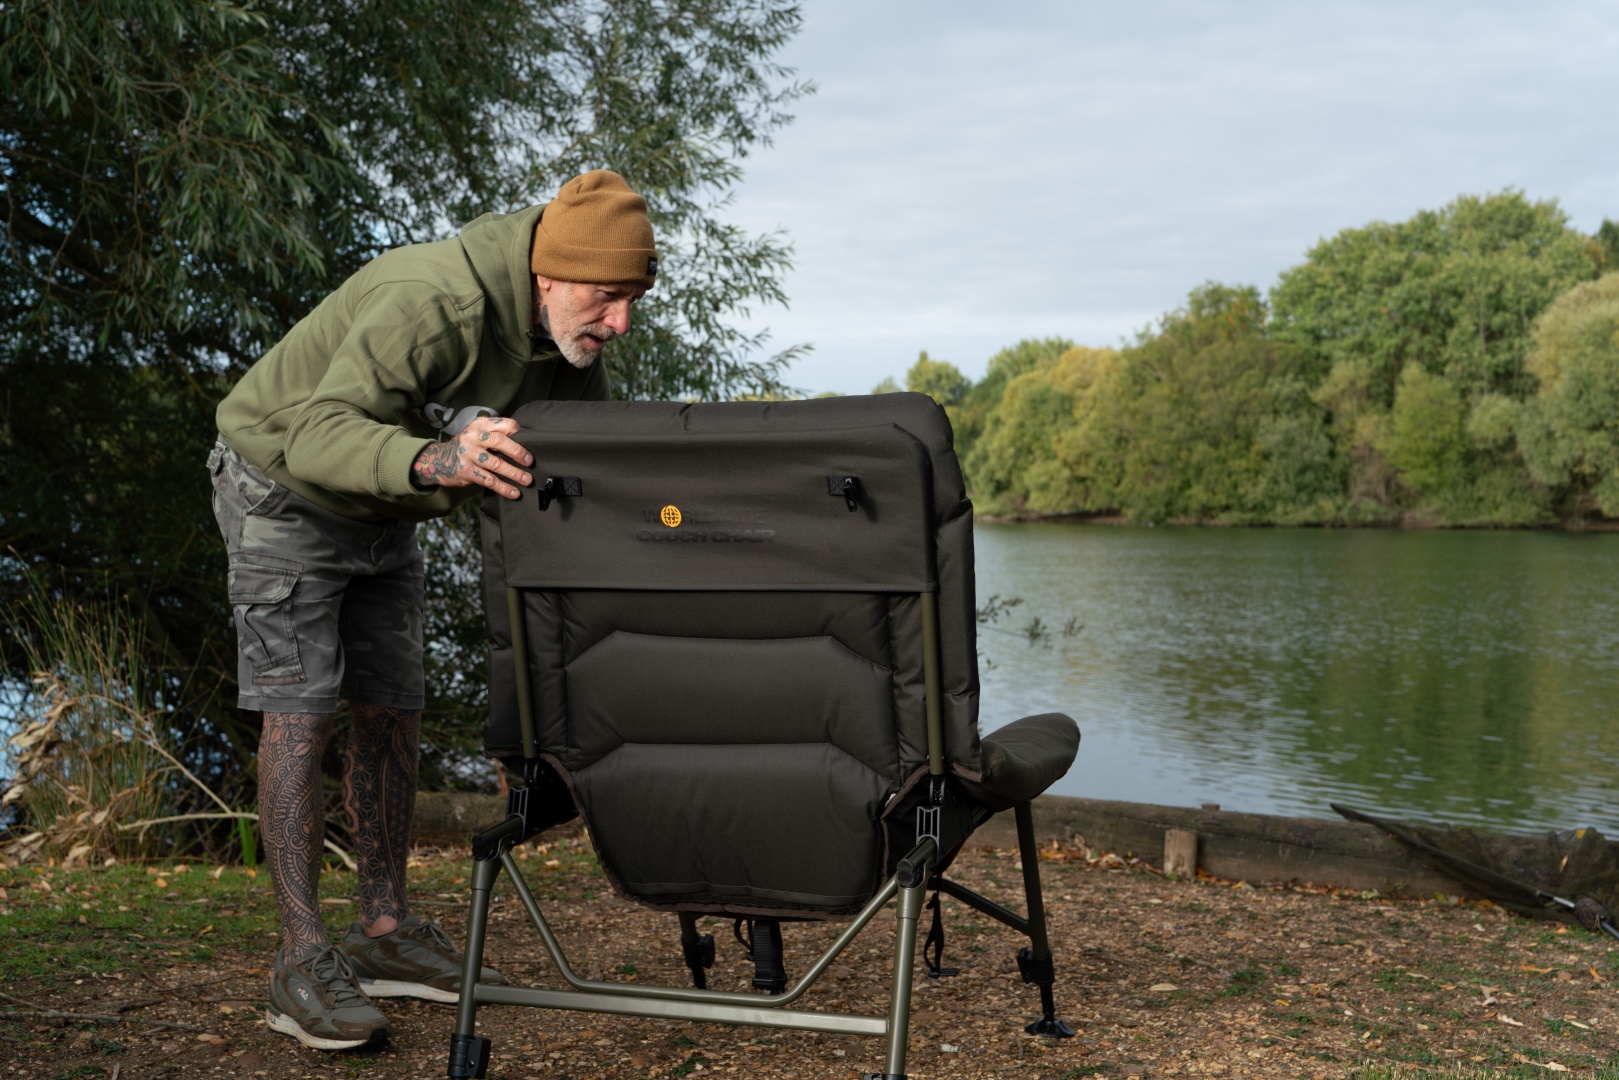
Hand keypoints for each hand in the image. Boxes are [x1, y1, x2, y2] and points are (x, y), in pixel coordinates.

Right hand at [410, 416, 533, 498]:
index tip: (531, 442)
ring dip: (514, 473)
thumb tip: (526, 443)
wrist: (439, 460)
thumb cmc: (468, 447)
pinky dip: (504, 487)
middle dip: (518, 452)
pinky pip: (489, 480)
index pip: (503, 424)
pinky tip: (514, 493)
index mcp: (480, 425)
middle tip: (530, 462)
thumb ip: (496, 434)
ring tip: (528, 480)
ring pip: (496, 463)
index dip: (518, 432)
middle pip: (499, 441)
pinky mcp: (466, 471)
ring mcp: (468, 454)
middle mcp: (472, 437)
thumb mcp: (478, 434)